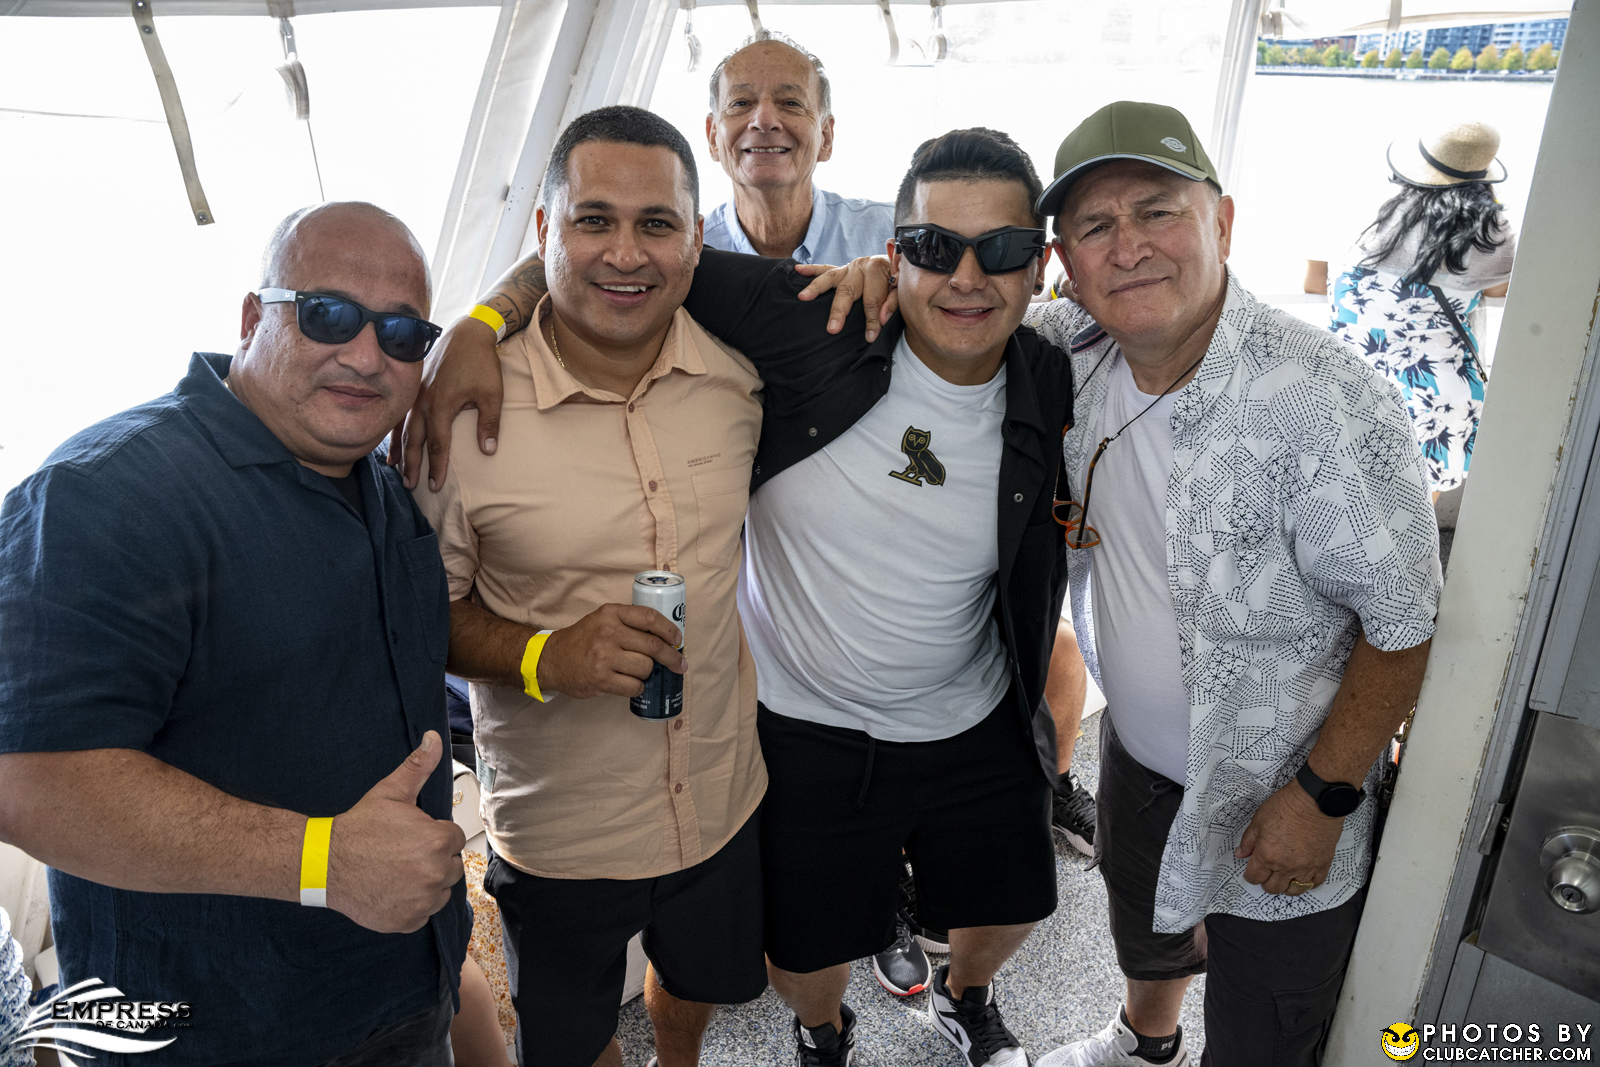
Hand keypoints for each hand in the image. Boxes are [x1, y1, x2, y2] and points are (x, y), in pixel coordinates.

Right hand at [327, 731, 465, 933]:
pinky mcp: (408, 921)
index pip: (453, 839)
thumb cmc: (358, 828)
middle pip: (450, 866)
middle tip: (403, 854)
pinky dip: (412, 905)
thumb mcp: (390, 793)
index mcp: (437, 841)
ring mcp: (422, 901)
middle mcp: (435, 874)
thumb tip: (433, 738)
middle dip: (433, 859)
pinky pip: (423, 913)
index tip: (412, 836)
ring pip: (440, 891)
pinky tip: (392, 890)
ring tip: (397, 871)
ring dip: (426, 883)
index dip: (434, 835)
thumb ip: (418, 767)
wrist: (324, 864)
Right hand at [388, 316, 505, 491]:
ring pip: (403, 427)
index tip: (435, 486)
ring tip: (396, 470)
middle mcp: (424, 402)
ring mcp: (416, 393)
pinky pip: (401, 413)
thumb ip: (489, 424)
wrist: (468, 333)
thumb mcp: (492, 394)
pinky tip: (393, 441)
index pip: (437, 444)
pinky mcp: (415, 386)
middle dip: (412, 465)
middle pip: (414, 440)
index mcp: (442, 406)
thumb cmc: (482, 363)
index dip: (436, 467)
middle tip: (410, 486)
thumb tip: (487, 452)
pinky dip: (396, 430)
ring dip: (400, 450)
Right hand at [538, 604, 686, 699]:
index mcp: (611, 614)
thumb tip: (666, 638)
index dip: (669, 630)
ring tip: (637, 672)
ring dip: (647, 674)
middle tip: (680, 665)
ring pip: (646, 668)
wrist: (552, 659)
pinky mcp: (601, 679)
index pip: (649, 618)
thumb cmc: (583, 640)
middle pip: (653, 646)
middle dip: (671, 658)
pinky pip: (634, 686)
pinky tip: (628, 683)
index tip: (678, 640)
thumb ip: (628, 623)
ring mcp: (604, 657)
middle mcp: (608, 633)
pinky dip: (637, 687)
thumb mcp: (602, 620)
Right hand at [795, 256, 897, 339]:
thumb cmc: (900, 281)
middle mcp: (862, 265)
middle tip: (833, 328)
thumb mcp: (902, 291)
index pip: (873, 298)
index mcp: (879, 269)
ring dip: (816, 288)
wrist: (902, 265)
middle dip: (840, 311)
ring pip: (831, 278)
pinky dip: (811, 269)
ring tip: (803, 297)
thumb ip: (893, 303)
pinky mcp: (842, 269)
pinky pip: (825, 268)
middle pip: (848, 290)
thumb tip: (882, 319)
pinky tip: (798, 270)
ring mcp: (850, 267)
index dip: (872, 318)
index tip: (871, 336)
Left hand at [1234, 780, 1342, 895]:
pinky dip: (1308, 883)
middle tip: (1266, 874)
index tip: (1251, 871)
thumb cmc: (1286, 806)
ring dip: (1286, 887)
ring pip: (1294, 890)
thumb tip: (1240, 854)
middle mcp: (1286, 866)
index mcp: (1267, 856)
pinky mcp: (1323, 864)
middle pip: (1273, 888)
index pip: (1254, 877)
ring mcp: (1306, 867)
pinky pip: (1315, 883)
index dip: (1250, 875)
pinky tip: (1303, 877)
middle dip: (1266, 883)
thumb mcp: (1258, 820)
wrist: (1315, 800)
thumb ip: (1248, 841)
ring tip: (1284, 878)